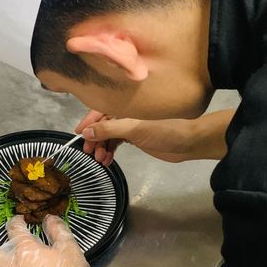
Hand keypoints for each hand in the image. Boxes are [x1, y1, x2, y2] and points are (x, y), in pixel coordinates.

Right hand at [75, 108, 233, 163]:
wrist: (189, 141)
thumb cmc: (165, 129)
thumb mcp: (134, 129)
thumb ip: (109, 129)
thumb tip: (86, 132)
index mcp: (126, 105)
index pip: (100, 111)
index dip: (88, 122)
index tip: (78, 134)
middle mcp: (126, 114)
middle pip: (103, 124)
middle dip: (94, 138)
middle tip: (89, 152)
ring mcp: (131, 126)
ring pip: (109, 135)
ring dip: (102, 147)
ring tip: (99, 160)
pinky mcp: (136, 137)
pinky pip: (117, 143)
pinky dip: (111, 151)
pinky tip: (107, 160)